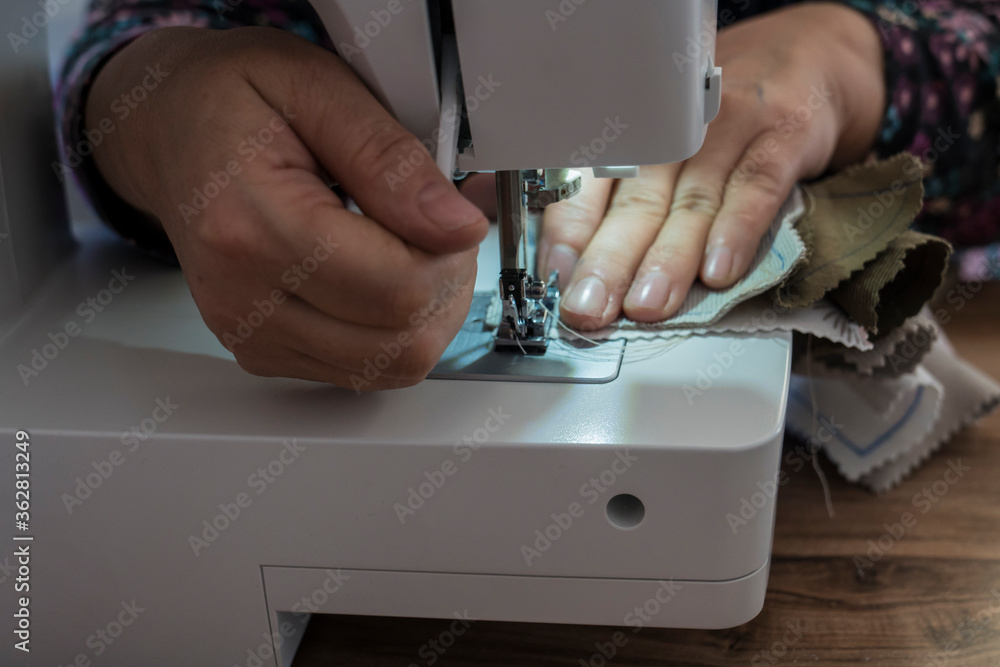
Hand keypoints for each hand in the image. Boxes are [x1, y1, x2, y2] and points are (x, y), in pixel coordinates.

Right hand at [87, 27, 488, 389]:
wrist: (169, 127)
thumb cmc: (233, 99)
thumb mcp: (319, 89)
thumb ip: (391, 163)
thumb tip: (458, 227)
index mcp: (250, 226)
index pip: (395, 289)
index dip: (451, 254)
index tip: (454, 212)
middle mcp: (241, 297)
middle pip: (400, 341)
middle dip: (448, 284)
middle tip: (440, 227)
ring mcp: (251, 333)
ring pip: (390, 366)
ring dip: (429, 312)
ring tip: (416, 249)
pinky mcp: (264, 352)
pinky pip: (365, 369)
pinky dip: (397, 329)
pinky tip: (387, 275)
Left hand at [537, 3, 884, 329]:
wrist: (809, 66)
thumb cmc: (720, 130)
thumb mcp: (667, 156)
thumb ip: (629, 208)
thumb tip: (583, 274)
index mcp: (636, 138)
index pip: (589, 185)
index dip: (570, 233)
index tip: (557, 278)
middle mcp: (676, 131)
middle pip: (636, 202)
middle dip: (609, 262)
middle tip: (589, 307)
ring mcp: (731, 131)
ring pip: (692, 201)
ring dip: (667, 259)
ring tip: (646, 305)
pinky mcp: (783, 137)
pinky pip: (756, 186)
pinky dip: (737, 230)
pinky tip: (719, 272)